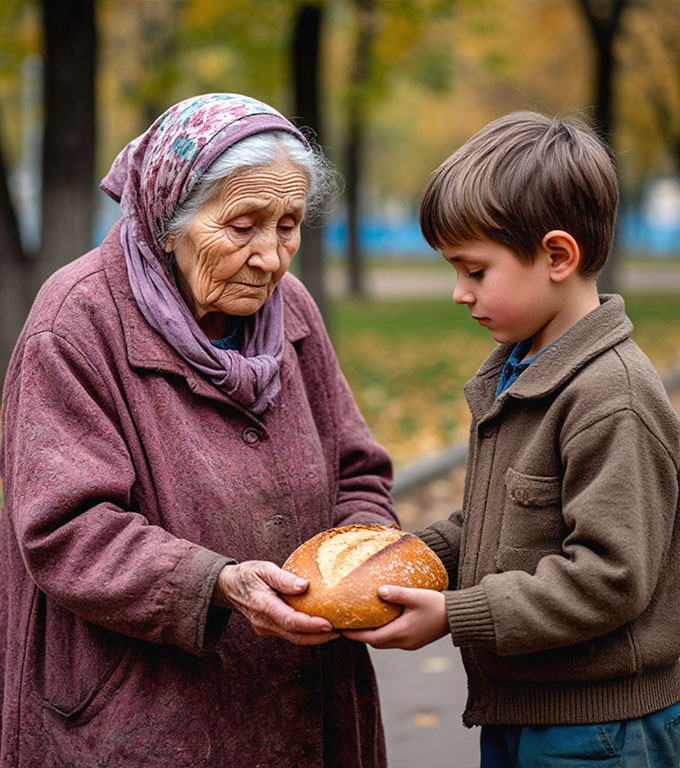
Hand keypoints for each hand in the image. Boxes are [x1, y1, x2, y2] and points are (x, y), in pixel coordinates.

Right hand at [213, 561, 338, 644]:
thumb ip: (283, 578)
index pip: (289, 620)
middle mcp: (264, 622)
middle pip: (295, 635)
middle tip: (342, 630)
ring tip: (338, 630)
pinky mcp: (270, 629)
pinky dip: (307, 633)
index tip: (329, 624)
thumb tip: (304, 586)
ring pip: (295, 638)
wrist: (229, 588)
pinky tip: (322, 627)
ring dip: (316, 637)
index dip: (310, 625)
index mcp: (262, 605)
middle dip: (319, 636)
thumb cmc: (248, 575)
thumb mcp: (263, 569)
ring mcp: (266, 628)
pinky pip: (291, 635)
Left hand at [343, 586, 448, 649]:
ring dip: (371, 635)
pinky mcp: (414, 641)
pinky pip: (393, 640)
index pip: (370, 638)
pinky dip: (382, 634)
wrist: (457, 617)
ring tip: (360, 622)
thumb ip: (397, 594)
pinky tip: (381, 621)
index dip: (353, 634)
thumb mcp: (416, 596)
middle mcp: (403, 642)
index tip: (339, 628)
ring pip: (384, 642)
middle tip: (346, 624)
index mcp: (401, 633)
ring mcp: (410, 643)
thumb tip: (378, 590)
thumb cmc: (437, 605)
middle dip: (359, 636)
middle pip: (375, 642)